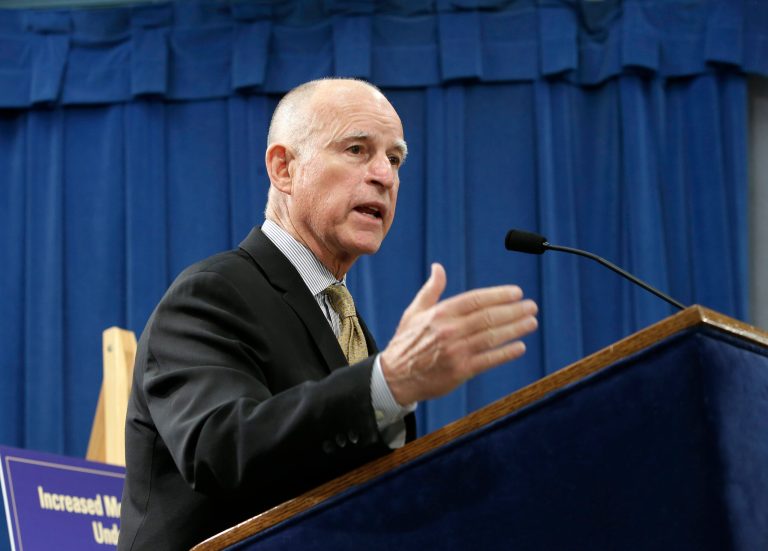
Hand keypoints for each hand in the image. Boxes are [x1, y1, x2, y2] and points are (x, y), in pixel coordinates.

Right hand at [380, 263, 537, 405]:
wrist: (395, 377)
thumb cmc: (406, 342)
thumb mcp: (414, 312)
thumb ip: (431, 290)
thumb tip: (438, 267)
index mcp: (439, 314)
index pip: (475, 299)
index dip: (498, 295)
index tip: (516, 292)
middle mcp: (449, 331)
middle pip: (488, 317)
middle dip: (513, 310)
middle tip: (531, 306)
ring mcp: (456, 351)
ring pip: (492, 337)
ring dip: (515, 329)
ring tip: (531, 322)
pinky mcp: (460, 371)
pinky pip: (488, 360)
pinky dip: (506, 353)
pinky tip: (520, 347)